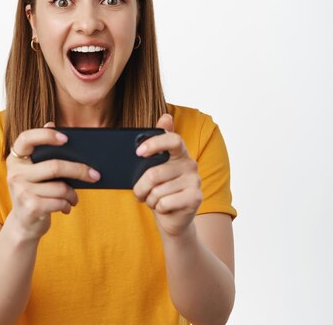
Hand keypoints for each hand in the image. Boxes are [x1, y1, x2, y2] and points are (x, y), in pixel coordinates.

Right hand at [6, 122, 100, 240]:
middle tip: (95, 174)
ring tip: (73, 198)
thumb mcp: (34, 171)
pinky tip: (66, 207)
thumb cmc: (35, 192)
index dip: (46, 135)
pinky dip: (67, 205)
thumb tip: (50, 123)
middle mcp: (15, 172)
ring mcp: (21, 190)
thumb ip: (42, 151)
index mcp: (16, 158)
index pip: (26, 138)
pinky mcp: (30, 207)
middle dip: (79, 170)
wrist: (24, 224)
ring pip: (60, 187)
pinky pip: (59, 201)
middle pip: (54, 166)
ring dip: (72, 194)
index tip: (66, 138)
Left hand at [133, 114, 201, 237]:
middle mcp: (190, 164)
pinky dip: (157, 208)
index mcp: (179, 153)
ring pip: (157, 191)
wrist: (173, 218)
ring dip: (149, 199)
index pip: (172, 139)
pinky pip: (164, 203)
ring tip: (154, 200)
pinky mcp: (196, 198)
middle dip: (140, 187)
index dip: (155, 143)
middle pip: (154, 173)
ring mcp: (195, 181)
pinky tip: (164, 208)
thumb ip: (156, 144)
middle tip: (139, 192)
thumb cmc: (159, 189)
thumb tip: (166, 116)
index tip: (138, 152)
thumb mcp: (153, 166)